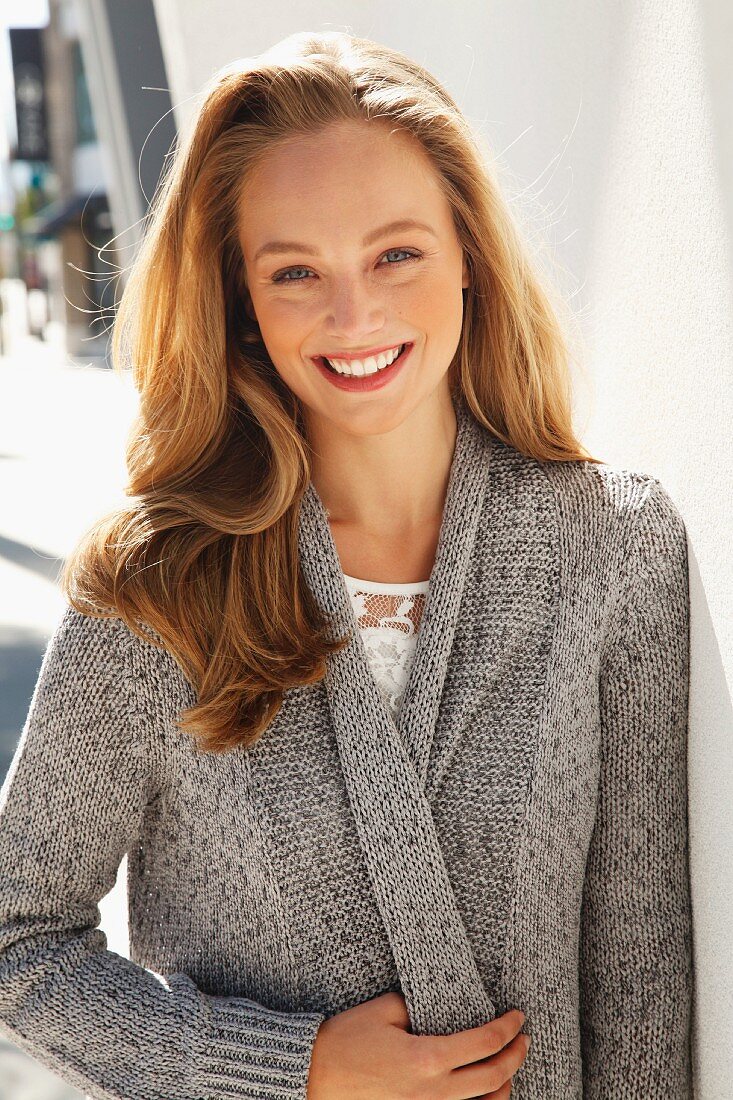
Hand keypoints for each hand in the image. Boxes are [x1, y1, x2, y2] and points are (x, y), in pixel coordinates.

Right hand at [306, 991, 529, 1098]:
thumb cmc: (346, 1039)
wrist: (314, 1076)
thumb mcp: (386, 1010)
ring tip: (507, 1066)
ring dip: (504, 1086)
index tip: (518, 1016)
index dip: (507, 1028)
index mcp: (427, 1058)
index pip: (484, 1042)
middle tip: (523, 1039)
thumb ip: (421, 1007)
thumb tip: (444, 1007)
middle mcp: (433, 1092)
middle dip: (515, 1056)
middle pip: (494, 1078)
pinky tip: (482, 1091)